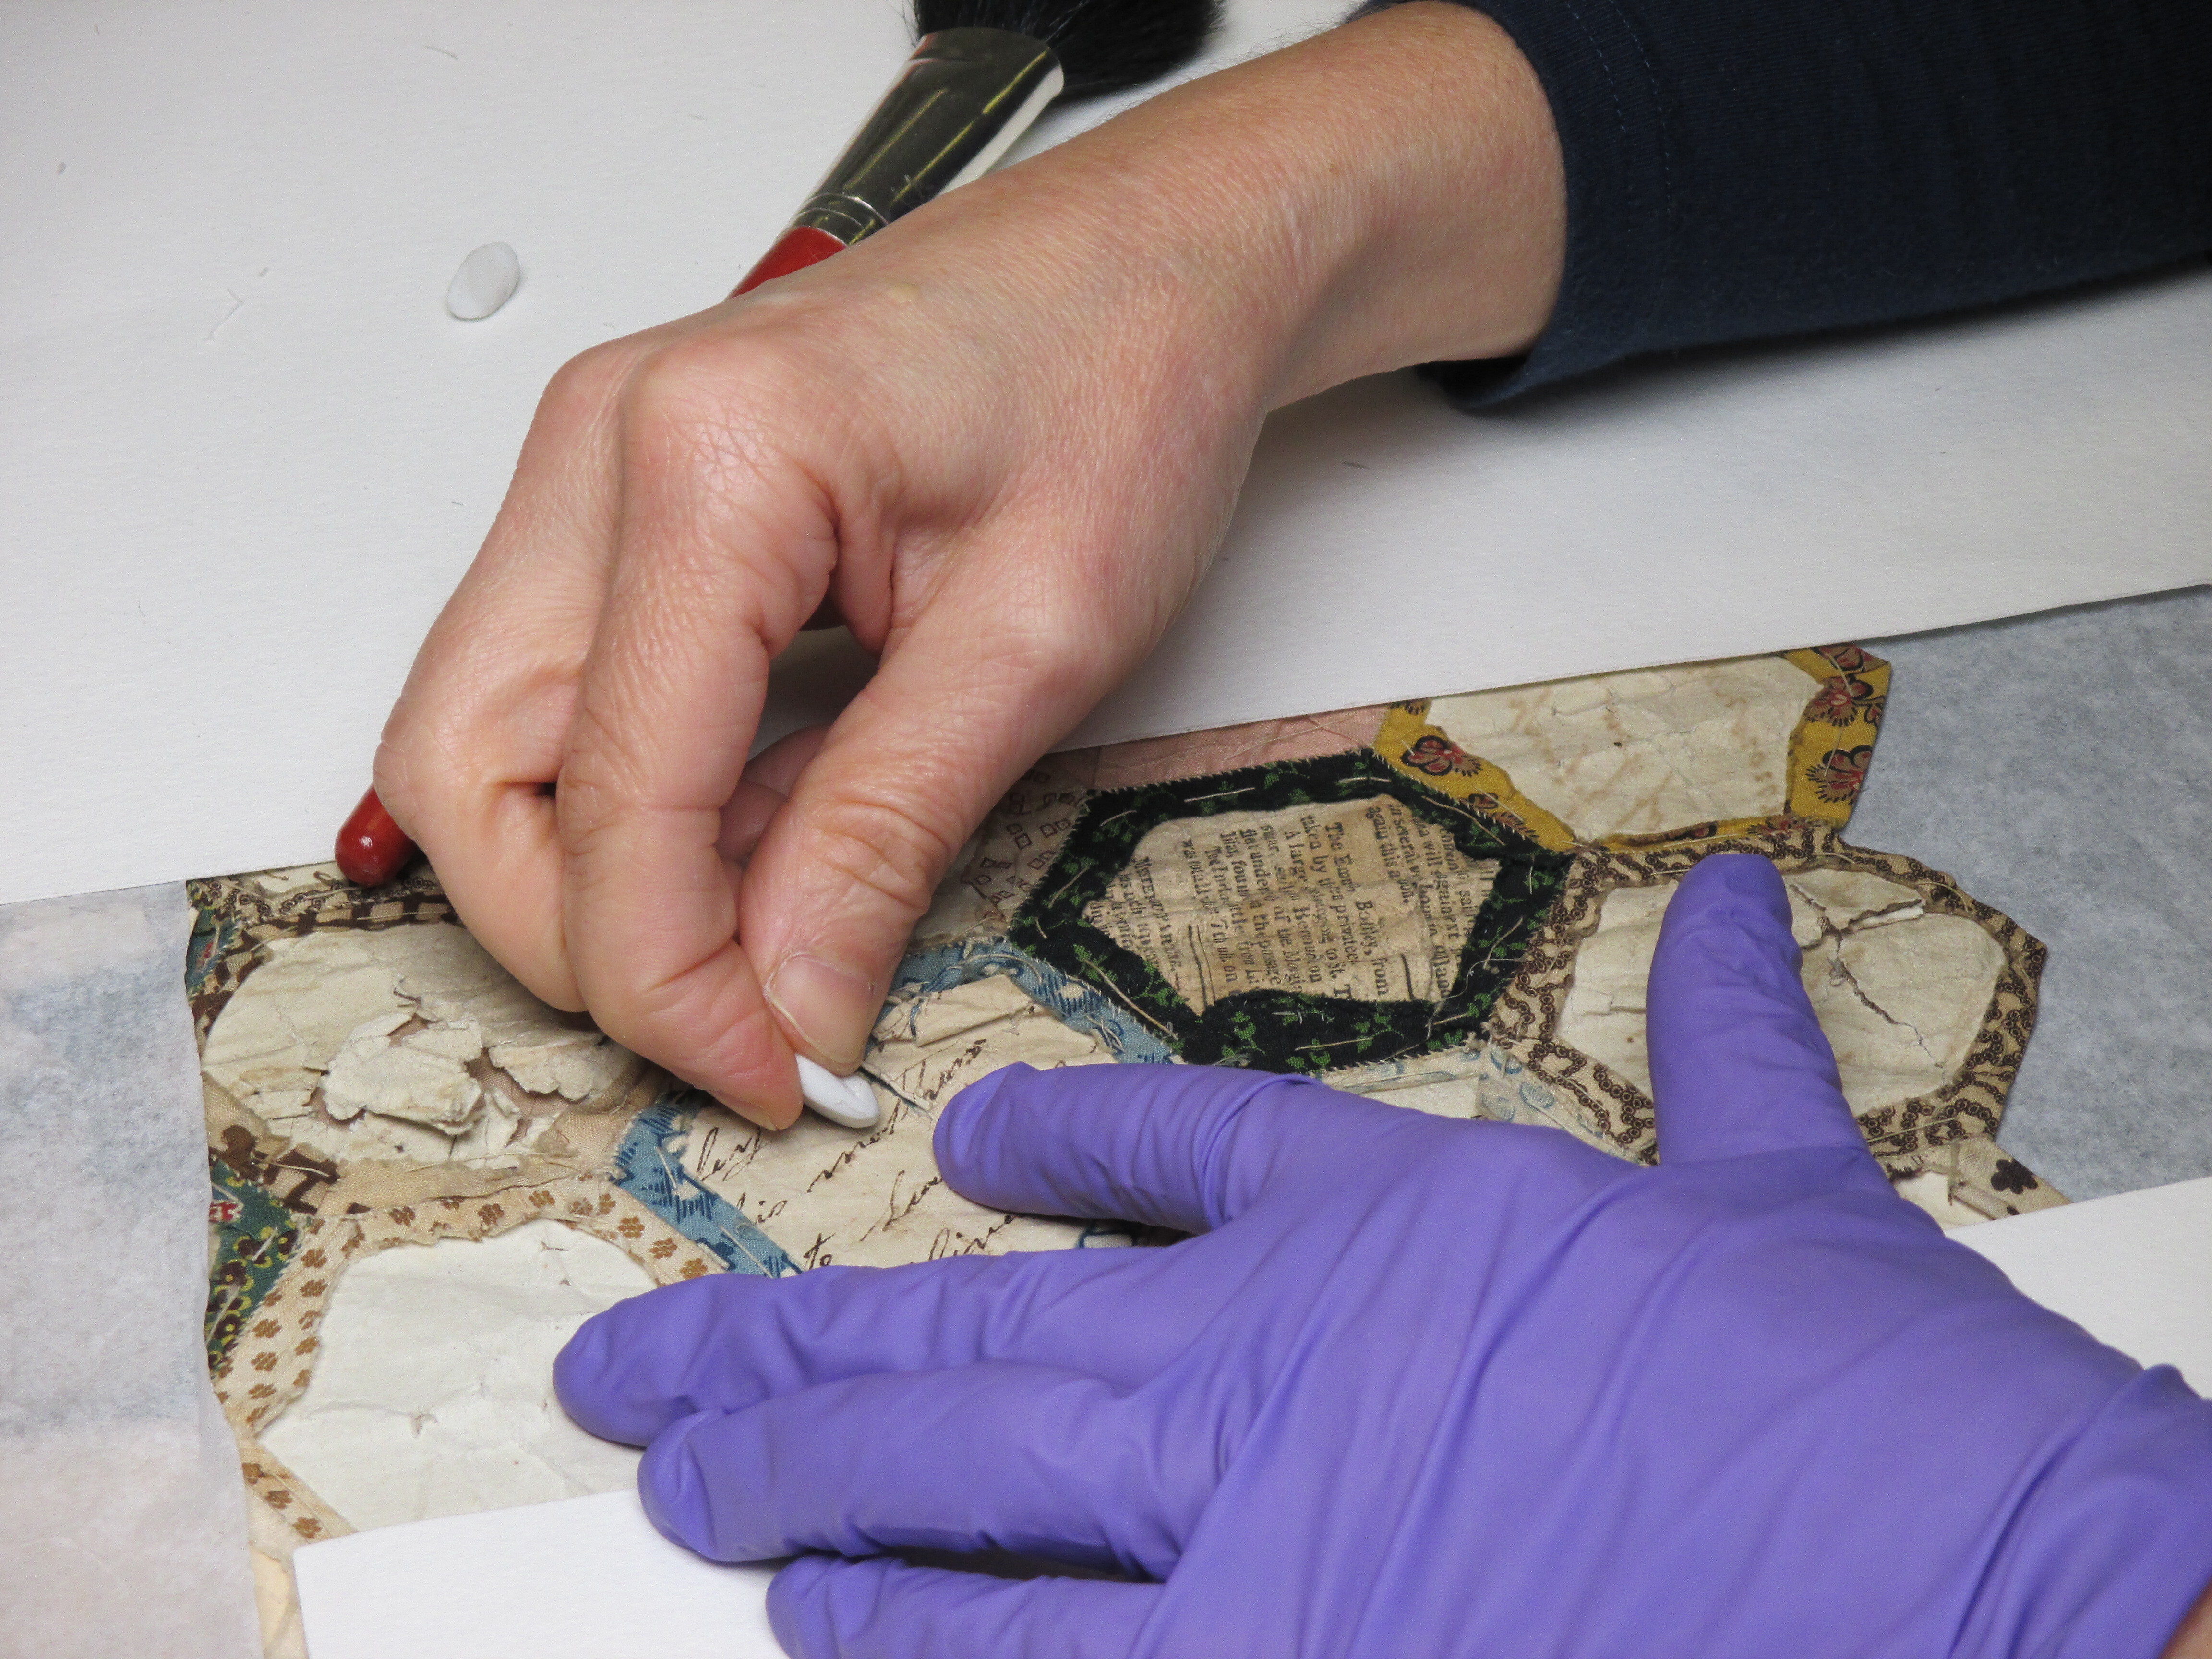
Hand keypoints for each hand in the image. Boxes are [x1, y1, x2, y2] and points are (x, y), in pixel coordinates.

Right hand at [365, 4, 1563, 1125]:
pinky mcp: (625, 502)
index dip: (673, 976)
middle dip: (572, 935)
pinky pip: (563, 693)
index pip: (613, 792)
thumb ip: (884, 832)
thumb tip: (786, 1006)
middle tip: (727, 1026)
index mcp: (704, 457)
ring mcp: (594, 466)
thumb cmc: (1123, 384)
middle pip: (465, 768)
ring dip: (591, 876)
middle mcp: (601, 444)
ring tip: (757, 941)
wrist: (1153, 263)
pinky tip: (756, 847)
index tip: (771, 1074)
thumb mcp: (1037, 639)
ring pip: (485, 738)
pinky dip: (633, 804)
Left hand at [554, 855, 2211, 1656]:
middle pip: (963, 1339)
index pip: (1166, 1145)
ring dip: (809, 1512)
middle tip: (638, 1362)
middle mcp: (1285, 1368)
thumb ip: (1720, 1051)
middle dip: (772, 1348)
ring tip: (703, 1500)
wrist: (2007, 1596)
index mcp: (1399, 1223)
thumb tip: (1719, 918)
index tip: (966, 1149)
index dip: (1044, 1145)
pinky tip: (838, 1655)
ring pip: (951, 1519)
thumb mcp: (1804, 1203)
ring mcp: (1259, 1553)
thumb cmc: (1895, 1419)